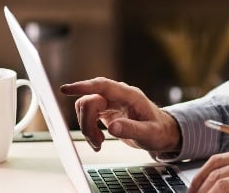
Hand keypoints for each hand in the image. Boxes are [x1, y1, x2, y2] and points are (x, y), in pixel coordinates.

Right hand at [61, 77, 180, 151]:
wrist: (162, 133)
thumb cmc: (159, 130)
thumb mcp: (150, 133)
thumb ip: (132, 129)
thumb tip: (113, 127)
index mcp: (130, 95)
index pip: (103, 86)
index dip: (84, 86)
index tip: (66, 89)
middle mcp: (118, 96)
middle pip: (90, 101)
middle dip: (87, 122)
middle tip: (97, 141)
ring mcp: (110, 103)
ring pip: (85, 109)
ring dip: (87, 127)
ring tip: (99, 142)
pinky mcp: (105, 111)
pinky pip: (88, 116)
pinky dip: (88, 130)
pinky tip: (98, 141)